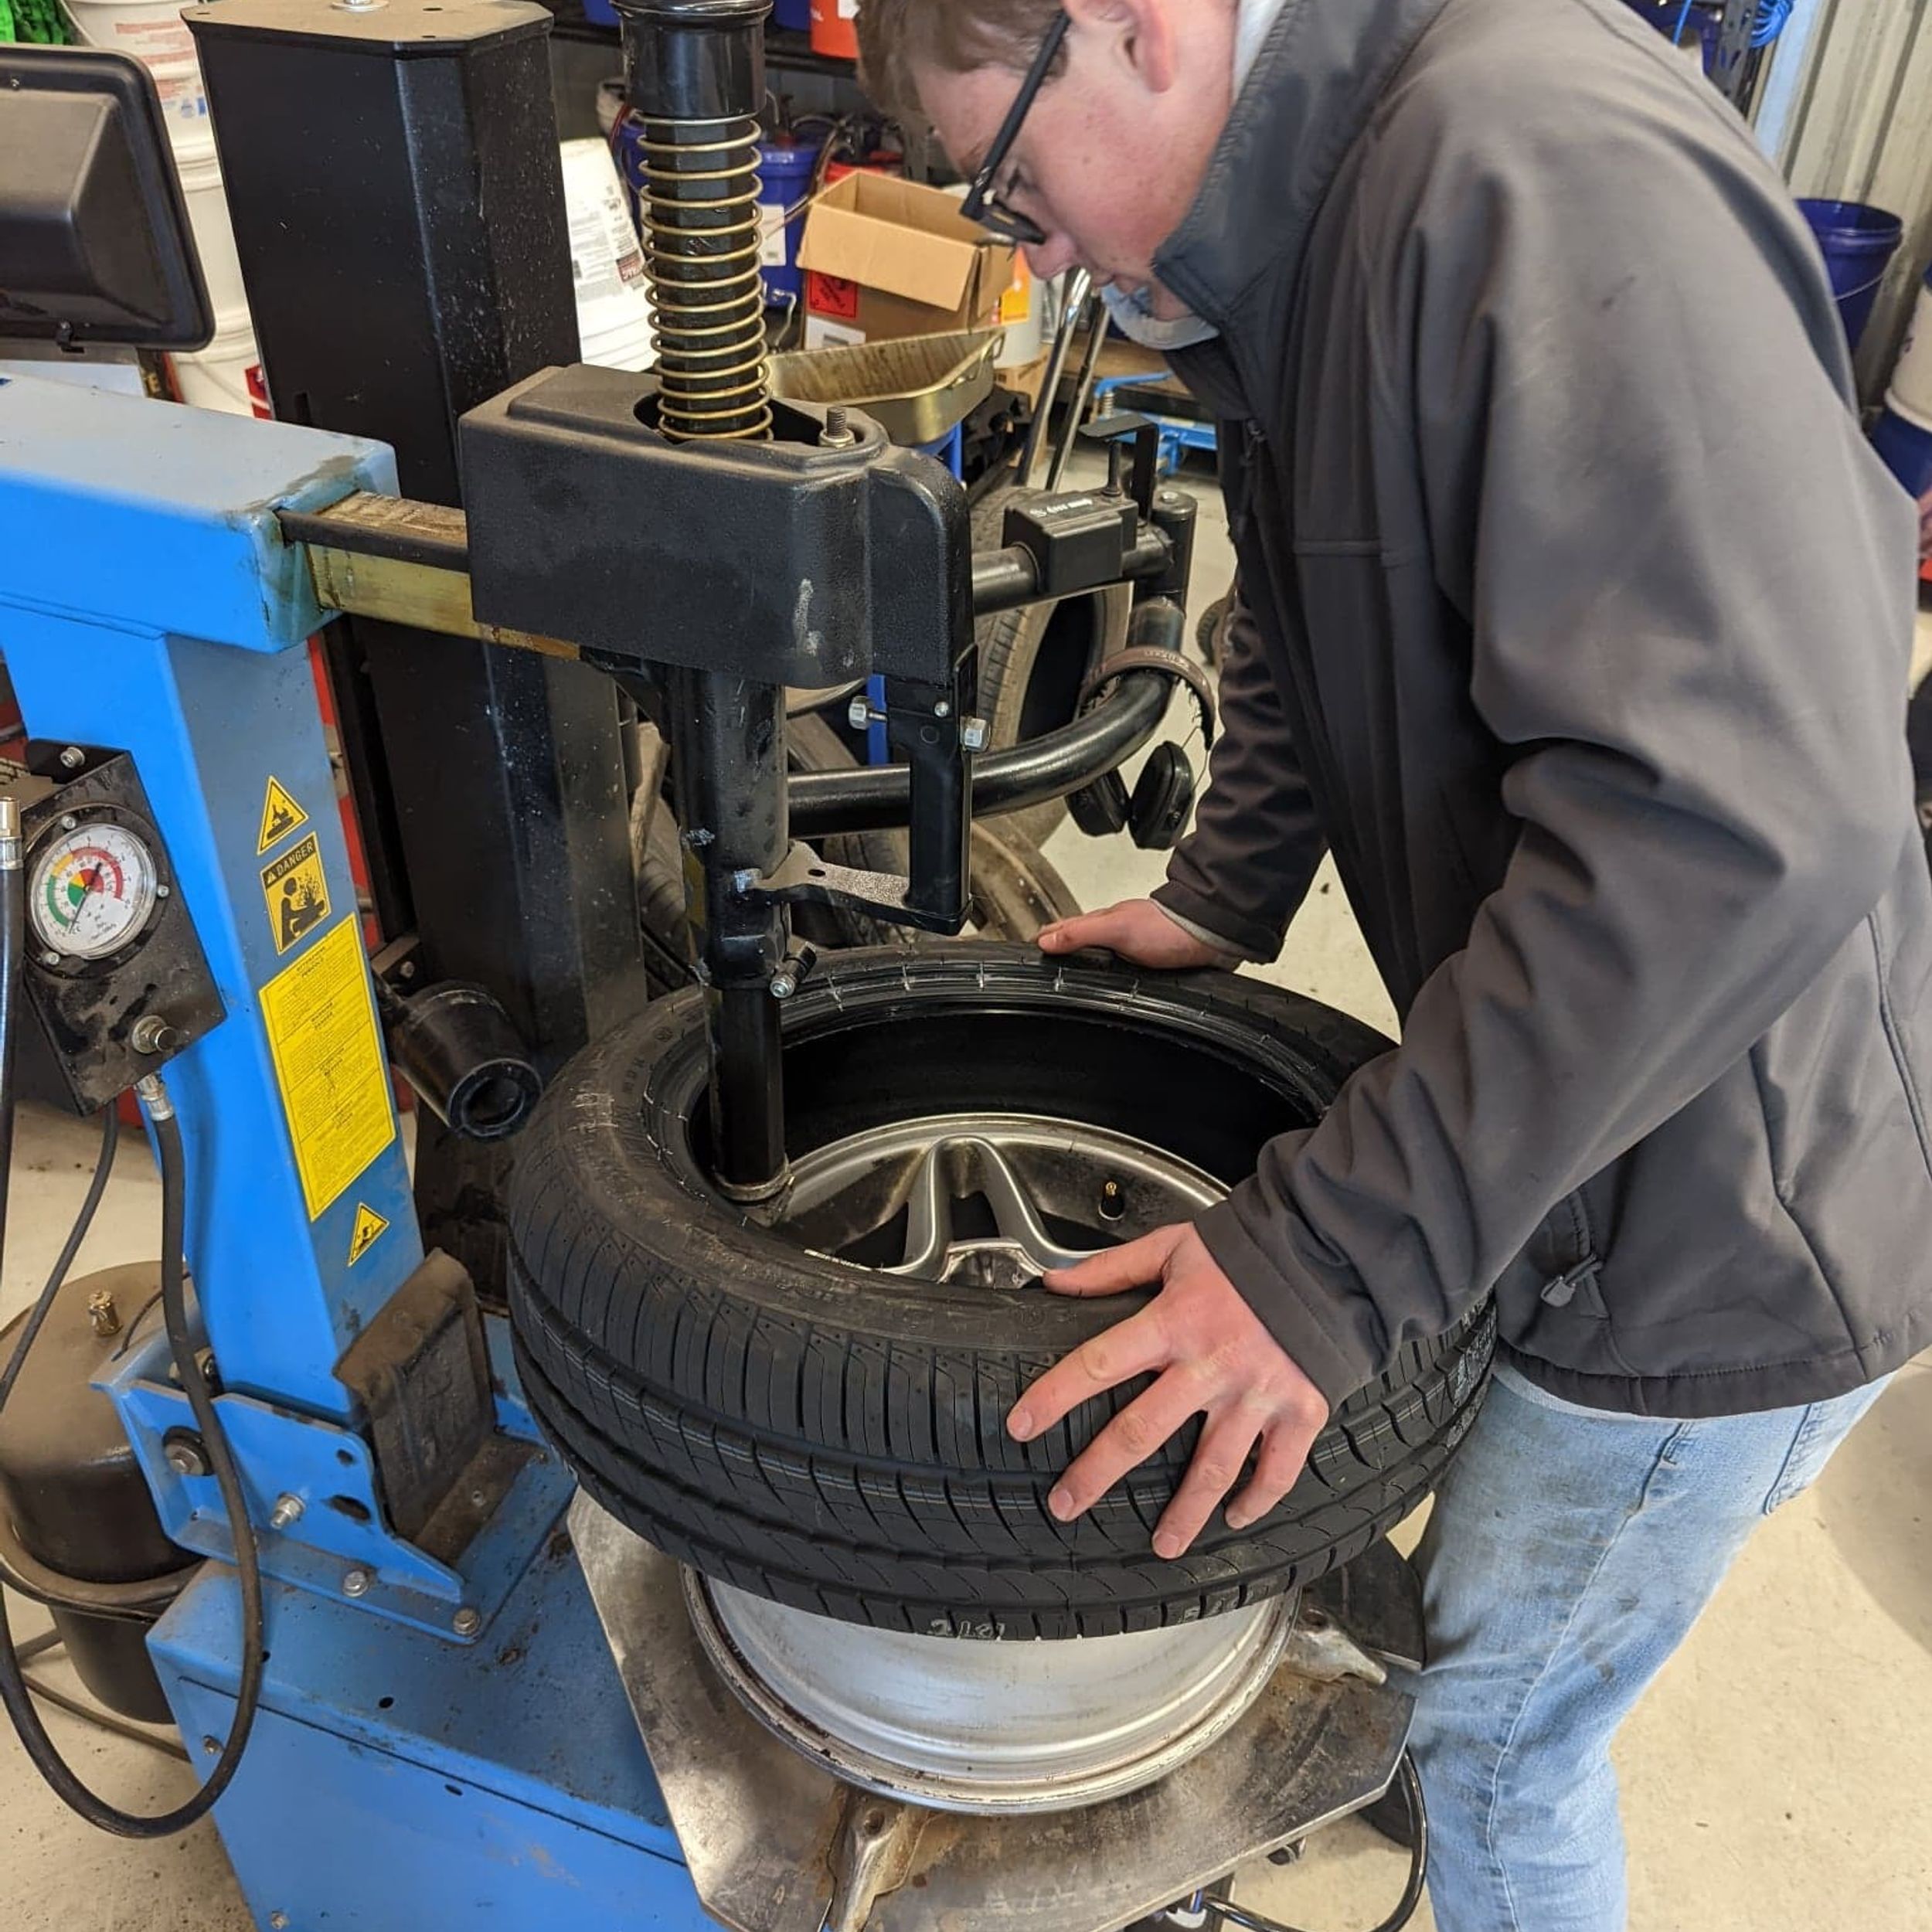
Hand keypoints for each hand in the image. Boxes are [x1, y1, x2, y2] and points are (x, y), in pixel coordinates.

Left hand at [1008, 1224, 1329, 1557]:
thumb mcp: (1174, 1246)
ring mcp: (1259, 1393)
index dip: (1055, 1397)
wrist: (1329, 1252)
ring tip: (1161, 1546)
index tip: (1022, 1427)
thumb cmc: (1248, 1250)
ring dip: (1185, 1513)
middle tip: (1066, 1504)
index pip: (1100, 1363)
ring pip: (1213, 1468)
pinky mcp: (1302, 1410)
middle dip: (1097, 1473)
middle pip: (1142, 1431)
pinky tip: (1236, 1519)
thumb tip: (1054, 1282)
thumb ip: (1113, 1269)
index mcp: (1175, 1321)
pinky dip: (1257, 1501)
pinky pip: (1278, 1470)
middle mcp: (1212, 1364)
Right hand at [1038, 898, 1221, 969]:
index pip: (1067, 928)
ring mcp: (1134, 944)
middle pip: (1082, 937)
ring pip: (1101, 950)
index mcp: (1105, 922)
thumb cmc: (1168, 929)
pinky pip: (1121, 964)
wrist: (1209, 936)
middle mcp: (1118, 931)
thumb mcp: (1116, 930)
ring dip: (1085, 954)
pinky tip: (1111, 973)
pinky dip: (1109, 966)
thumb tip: (1046, 941)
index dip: (1048, 936)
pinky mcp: (1151, 959)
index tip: (1031, 943)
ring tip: (1069, 961)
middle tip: (1044, 949)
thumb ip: (1081, 934)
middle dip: (1061, 942)